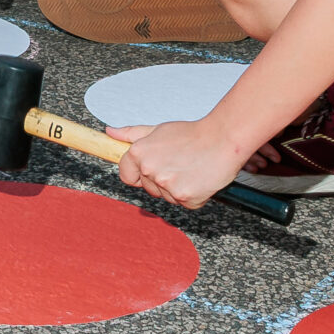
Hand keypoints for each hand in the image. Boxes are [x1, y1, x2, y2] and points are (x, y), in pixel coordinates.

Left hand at [109, 118, 249, 209]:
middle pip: (149, 188)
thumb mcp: (158, 130)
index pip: (126, 175)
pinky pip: (185, 203)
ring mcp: (168, 186)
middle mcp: (150, 170)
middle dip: (161, 180)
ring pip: (167, 197)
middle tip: (179, 163)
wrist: (223, 139)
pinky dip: (193, 195)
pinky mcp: (186, 198)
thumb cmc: (192, 134)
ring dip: (177, 187)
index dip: (138, 174)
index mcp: (140, 153)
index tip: (151, 169)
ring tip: (190, 169)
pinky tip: (199, 178)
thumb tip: (110, 133)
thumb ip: (132, 134)